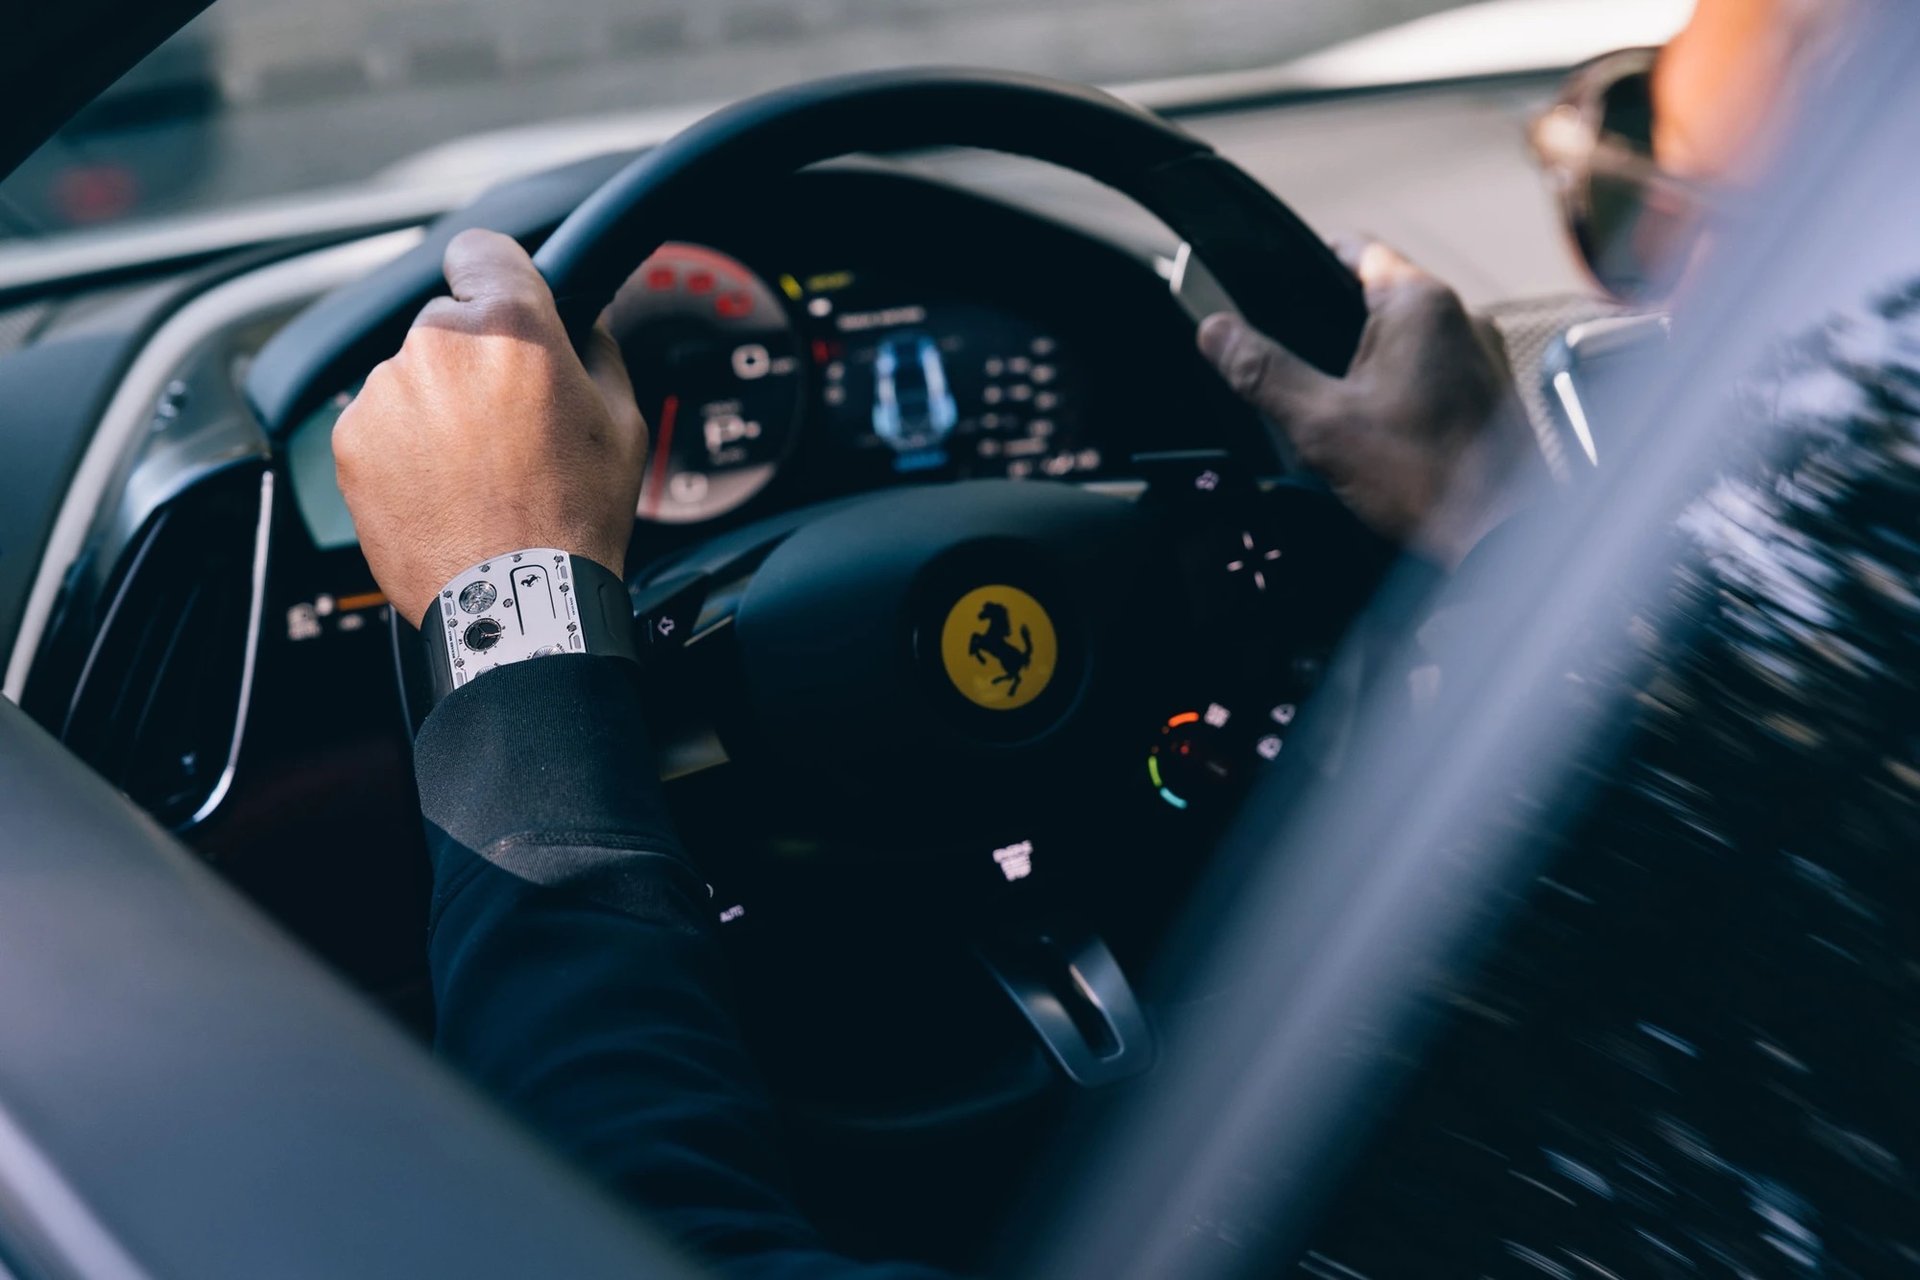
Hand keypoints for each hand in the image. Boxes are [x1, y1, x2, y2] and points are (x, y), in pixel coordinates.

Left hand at [333, 229, 647, 625]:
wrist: (517, 599)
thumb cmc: (574, 518)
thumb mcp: (624, 422)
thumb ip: (598, 349)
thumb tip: (582, 319)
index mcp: (512, 327)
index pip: (482, 248)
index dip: (496, 273)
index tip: (498, 295)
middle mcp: (437, 345)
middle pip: (448, 322)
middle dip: (474, 358)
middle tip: (507, 420)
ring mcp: (387, 392)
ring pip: (411, 374)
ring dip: (436, 404)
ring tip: (474, 467)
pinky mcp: (352, 439)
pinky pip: (380, 421)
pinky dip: (403, 445)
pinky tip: (441, 486)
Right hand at [1197, 239, 1538, 569]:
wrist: (1502, 539)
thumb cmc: (1425, 477)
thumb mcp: (1321, 424)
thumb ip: (1262, 371)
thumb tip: (1215, 330)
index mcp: (1418, 301)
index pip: (1352, 247)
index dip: (1306, 261)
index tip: (1275, 285)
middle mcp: (1460, 316)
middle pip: (1375, 298)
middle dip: (1330, 331)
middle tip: (1297, 376)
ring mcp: (1482, 355)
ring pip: (1404, 341)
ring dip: (1366, 368)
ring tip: (1336, 416)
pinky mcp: (1490, 393)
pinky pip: (1431, 373)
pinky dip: (1399, 393)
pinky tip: (1380, 439)